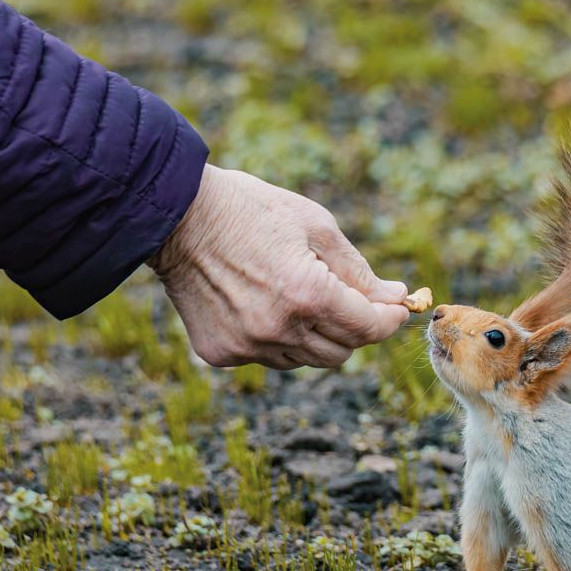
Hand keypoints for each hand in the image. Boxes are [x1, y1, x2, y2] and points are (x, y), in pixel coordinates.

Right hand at [149, 165, 408, 368]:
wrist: (174, 216)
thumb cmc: (250, 210)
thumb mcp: (315, 226)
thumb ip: (358, 270)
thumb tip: (394, 297)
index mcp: (307, 294)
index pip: (368, 328)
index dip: (388, 320)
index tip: (396, 309)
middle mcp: (279, 329)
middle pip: (342, 352)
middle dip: (354, 328)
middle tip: (349, 299)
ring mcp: (248, 345)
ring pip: (306, 360)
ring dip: (316, 335)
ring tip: (298, 295)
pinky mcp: (223, 353)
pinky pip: (269, 357)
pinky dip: (278, 338)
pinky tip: (263, 304)